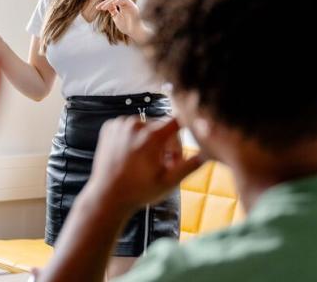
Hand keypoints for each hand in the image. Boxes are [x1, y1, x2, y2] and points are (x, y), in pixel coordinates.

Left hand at [86, 117, 203, 214]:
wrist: (107, 196)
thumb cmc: (139, 191)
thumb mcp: (169, 182)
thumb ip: (189, 166)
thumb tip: (208, 154)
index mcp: (151, 135)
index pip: (177, 121)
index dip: (183, 135)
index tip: (181, 147)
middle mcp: (135, 124)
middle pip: (162, 126)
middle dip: (166, 143)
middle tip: (164, 165)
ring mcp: (120, 124)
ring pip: (145, 125)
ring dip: (150, 140)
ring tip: (147, 162)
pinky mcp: (110, 127)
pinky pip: (130, 126)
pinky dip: (134, 137)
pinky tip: (132, 155)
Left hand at [96, 0, 144, 40]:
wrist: (134, 33)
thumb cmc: (127, 27)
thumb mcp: (116, 18)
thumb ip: (113, 11)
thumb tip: (108, 7)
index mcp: (123, 5)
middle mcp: (126, 3)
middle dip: (105, 2)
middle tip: (98, 7)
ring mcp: (130, 5)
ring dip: (109, 3)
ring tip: (102, 8)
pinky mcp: (133, 7)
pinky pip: (125, 0)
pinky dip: (118, 1)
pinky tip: (113, 4)